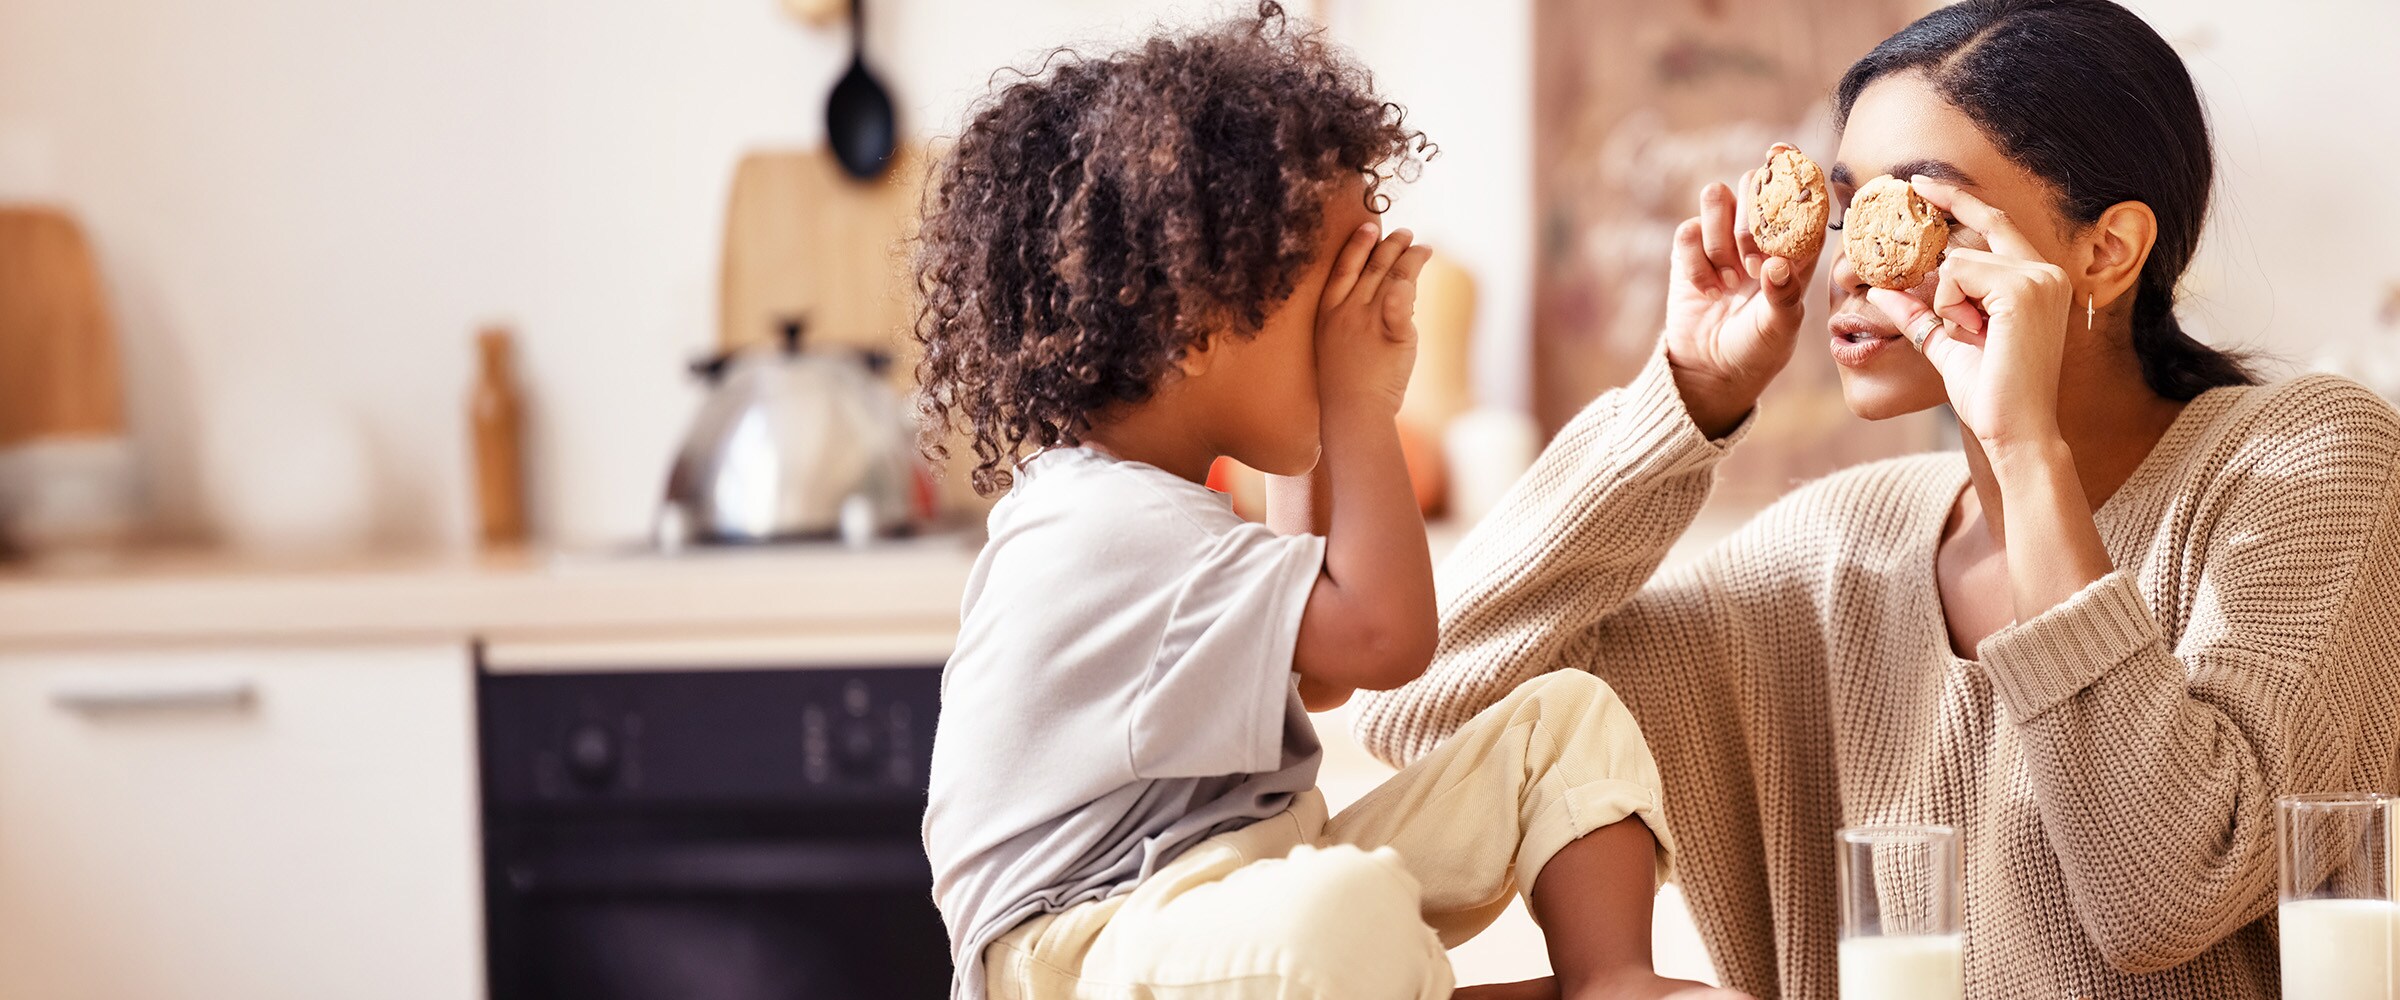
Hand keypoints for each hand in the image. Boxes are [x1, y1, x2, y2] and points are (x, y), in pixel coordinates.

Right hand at [1317, 224, 1432, 413]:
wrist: (1351, 412)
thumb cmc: (1344, 385)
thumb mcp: (1337, 345)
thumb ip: (1353, 319)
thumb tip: (1380, 295)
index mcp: (1329, 313)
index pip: (1343, 268)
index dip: (1357, 245)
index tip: (1369, 226)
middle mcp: (1348, 311)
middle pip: (1372, 267)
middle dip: (1390, 245)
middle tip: (1405, 234)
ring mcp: (1370, 322)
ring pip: (1393, 276)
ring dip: (1409, 257)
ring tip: (1422, 248)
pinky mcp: (1395, 334)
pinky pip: (1404, 302)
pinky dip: (1412, 282)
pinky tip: (1422, 261)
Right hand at [1661, 170, 1819, 436]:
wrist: (1712, 369)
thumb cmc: (1758, 348)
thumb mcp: (1779, 329)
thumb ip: (1783, 296)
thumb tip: (1775, 263)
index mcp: (1796, 243)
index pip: (1799, 195)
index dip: (1792, 173)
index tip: (1782, 155)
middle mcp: (1760, 232)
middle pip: (1754, 182)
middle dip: (1750, 220)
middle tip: (1753, 265)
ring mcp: (1722, 237)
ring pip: (1716, 196)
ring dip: (1721, 238)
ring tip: (1730, 281)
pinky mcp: (1690, 248)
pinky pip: (1688, 230)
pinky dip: (1696, 262)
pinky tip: (1709, 291)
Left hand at [1866, 176, 2074, 452]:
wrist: (2015, 430)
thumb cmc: (1989, 394)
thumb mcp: (1947, 344)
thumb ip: (1920, 313)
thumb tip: (1880, 289)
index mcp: (2038, 279)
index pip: (1994, 223)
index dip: (1958, 200)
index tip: (1921, 184)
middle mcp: (2046, 270)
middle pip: (1970, 241)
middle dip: (1944, 279)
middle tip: (1958, 318)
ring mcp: (2039, 276)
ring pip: (1957, 261)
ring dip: (1947, 304)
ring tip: (1975, 338)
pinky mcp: (2024, 287)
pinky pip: (1956, 275)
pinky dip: (1950, 306)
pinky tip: (1973, 333)